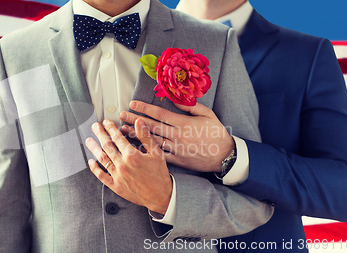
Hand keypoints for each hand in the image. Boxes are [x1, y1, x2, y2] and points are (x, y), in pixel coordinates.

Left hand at [85, 118, 171, 214]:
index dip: (110, 128)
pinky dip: (95, 168)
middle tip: (95, 127)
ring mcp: (118, 176)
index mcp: (132, 155)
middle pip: (107, 146)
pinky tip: (91, 162)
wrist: (161, 196)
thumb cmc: (159, 175)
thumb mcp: (156, 153)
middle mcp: (122, 165)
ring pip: (102, 159)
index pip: (117, 137)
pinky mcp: (116, 186)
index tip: (106, 123)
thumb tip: (139, 122)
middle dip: (100, 134)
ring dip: (94, 148)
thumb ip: (145, 137)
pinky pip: (102, 176)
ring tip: (89, 141)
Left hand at [120, 100, 234, 172]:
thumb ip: (190, 106)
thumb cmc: (217, 133)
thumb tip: (175, 99)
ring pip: (151, 141)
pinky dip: (146, 151)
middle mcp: (178, 136)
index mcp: (184, 123)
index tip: (133, 104)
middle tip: (121, 116)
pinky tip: (136, 147)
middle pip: (151, 127)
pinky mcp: (177, 160)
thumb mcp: (207, 114)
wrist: (226, 156)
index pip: (159, 114)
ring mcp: (177, 149)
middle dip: (134, 120)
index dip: (144, 108)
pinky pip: (159, 155)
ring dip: (136, 136)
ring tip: (123, 131)